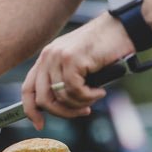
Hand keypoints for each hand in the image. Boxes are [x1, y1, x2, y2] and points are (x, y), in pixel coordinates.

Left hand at [21, 12, 134, 129]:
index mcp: (45, 58)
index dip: (31, 110)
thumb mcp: (77, 65)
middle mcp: (48, 56)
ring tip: (95, 95)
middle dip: (62, 112)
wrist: (123, 28)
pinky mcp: (72, 59)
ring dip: (80, 103)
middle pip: (42, 99)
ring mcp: (58, 56)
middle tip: (82, 111)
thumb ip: (63, 81)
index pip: (28, 88)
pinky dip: (89, 96)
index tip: (39, 124)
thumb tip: (58, 108)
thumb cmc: (104, 48)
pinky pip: (75, 91)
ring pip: (61, 97)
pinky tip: (99, 91)